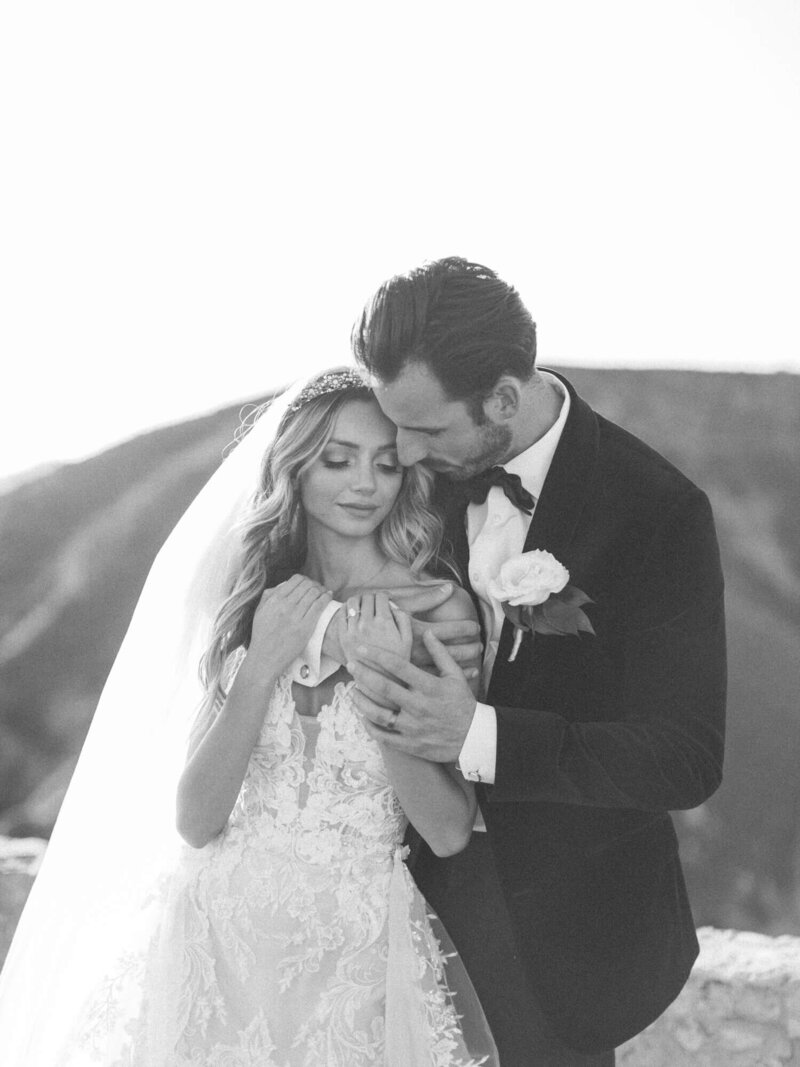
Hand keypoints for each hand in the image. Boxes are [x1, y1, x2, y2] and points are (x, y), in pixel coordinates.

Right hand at [249, 575, 331, 673]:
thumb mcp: (260, 611)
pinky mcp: (305, 627)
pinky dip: (326, 598)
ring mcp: (296, 616)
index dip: (305, 579)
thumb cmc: (262, 636)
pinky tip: (329, 596)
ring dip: (322, 590)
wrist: (264, 658)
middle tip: (318, 588)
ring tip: (324, 593)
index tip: (308, 584)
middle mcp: (285, 605)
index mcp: (274, 599)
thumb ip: (269, 596)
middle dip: (315, 584)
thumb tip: (282, 585)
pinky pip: (319, 606)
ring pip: (315, 593)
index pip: (296, 580)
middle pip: (307, 585)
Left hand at [340, 592, 412, 663]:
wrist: (379, 680)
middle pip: (367, 597)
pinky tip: (351, 612)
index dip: (384, 596)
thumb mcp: (407, 640)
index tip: (385, 600)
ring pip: (352, 602)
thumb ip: (403, 619)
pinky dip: (346, 608)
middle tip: (374, 603)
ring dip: (358, 600)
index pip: (381, 597)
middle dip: (372, 598)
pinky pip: (341, 614)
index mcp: (385, 622)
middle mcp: (368, 623)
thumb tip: (394, 606)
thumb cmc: (395, 661)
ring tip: (362, 606)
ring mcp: (354, 629)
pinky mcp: (343, 637)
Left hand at [348, 631, 477, 762]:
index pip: (399, 666)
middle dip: (364, 674)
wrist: (473, 738)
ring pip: (379, 714)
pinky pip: (384, 736)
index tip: (362, 648)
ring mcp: (413, 726)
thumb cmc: (463, 704)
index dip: (378, 655)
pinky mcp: (410, 744)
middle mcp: (418, 705)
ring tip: (352, 691)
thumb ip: (440, 654)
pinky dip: (370, 727)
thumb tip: (427, 633)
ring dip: (362, 701)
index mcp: (430, 686)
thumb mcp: (455, 676)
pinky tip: (363, 716)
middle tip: (350, 664)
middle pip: (384, 687)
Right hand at [378, 583, 482, 672]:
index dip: (464, 629)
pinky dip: (447, 680)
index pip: (447, 631)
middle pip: (448, 653)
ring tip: (476, 665)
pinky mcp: (404, 680)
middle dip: (467, 649)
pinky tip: (459, 679)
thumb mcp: (400, 605)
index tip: (476, 627)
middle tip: (480, 645)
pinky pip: (430, 682)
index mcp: (414, 632)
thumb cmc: (377, 619)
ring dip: (460, 666)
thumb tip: (449, 587)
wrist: (349, 640)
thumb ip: (425, 598)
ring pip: (442, 671)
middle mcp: (414, 651)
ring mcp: (409, 668)